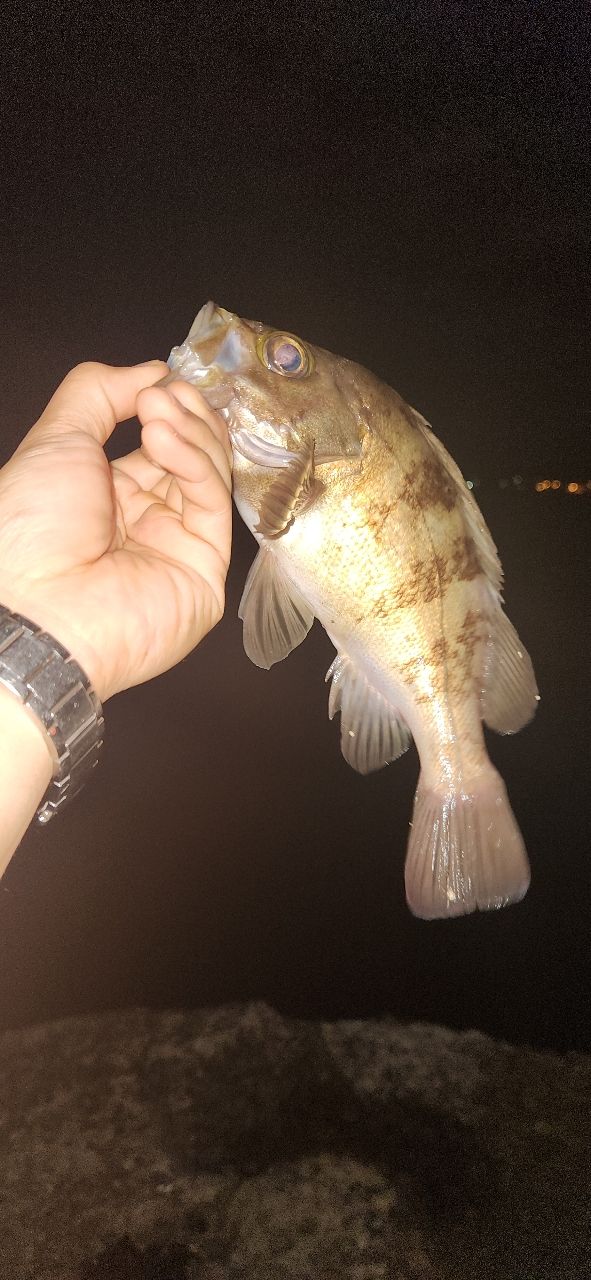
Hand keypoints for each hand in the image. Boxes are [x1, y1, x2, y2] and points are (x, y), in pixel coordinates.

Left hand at [0, 361, 231, 701]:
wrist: (36, 607)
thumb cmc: (30, 528)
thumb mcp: (56, 440)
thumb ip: (100, 393)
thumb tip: (152, 370)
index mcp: (109, 496)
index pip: (161, 444)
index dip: (167, 406)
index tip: (160, 379)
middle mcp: (148, 521)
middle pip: (193, 455)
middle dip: (184, 414)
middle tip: (164, 393)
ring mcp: (179, 546)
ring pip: (210, 474)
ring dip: (189, 432)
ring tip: (158, 411)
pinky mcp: (205, 570)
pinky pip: (212, 505)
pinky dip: (194, 463)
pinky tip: (165, 438)